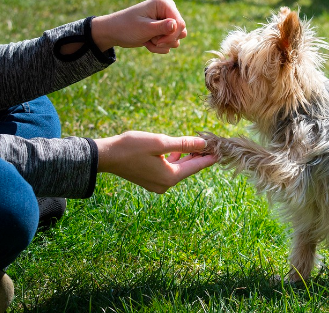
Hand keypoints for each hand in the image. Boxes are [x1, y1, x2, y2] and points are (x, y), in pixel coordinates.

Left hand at [91, 0, 187, 53]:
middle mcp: (168, 9)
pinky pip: (170, 43)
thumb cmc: (126, 27)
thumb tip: (177, 25)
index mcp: (164, 3)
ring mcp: (166, 19)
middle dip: (166, 40)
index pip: (180, 23)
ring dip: (162, 45)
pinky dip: (159, 46)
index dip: (171, 35)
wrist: (114, 32)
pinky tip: (148, 42)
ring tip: (148, 40)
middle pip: (181, 31)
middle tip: (152, 40)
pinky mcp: (164, 29)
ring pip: (176, 39)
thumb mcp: (144, 28)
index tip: (157, 41)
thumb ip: (161, 27)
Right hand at [95, 131, 216, 192]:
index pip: (196, 166)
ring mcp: (157, 184)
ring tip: (198, 145)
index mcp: (170, 177)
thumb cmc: (131, 147)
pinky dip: (175, 160)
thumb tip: (203, 144)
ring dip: (187, 157)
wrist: (105, 156)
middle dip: (199, 156)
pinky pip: (169, 170)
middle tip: (212, 144)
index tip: (222, 150)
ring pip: (179, 169)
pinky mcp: (150, 180)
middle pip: (188, 169)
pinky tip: (178, 151)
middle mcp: (165, 184)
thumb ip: (183, 144)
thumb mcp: (160, 142)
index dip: (210, 157)